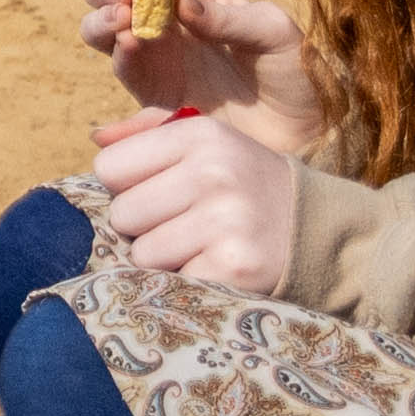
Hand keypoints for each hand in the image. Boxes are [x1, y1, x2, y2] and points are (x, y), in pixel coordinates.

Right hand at [72, 0, 334, 157]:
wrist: (303, 133)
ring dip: (101, 17)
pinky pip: (122, 67)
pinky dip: (118, 53)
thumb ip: (226, 16)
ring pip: (101, 27)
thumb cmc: (296, 73)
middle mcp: (169, 19)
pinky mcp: (153, 94)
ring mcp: (157, 56)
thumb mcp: (273, 32)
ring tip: (124, 19)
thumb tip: (178, 1)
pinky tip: (133, 44)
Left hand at [83, 104, 306, 293]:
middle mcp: (213, 173)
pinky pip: (173, 283)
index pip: (109, 168)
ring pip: (142, 254)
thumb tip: (95, 139)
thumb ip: (146, 132)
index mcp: (199, 134)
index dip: (126, 186)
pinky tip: (217, 265)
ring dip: (165, 259)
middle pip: (122, 214)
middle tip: (183, 223)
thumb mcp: (207, 141)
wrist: (319, 229)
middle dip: (144, 226)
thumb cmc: (245, 182)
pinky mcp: (234, 267)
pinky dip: (189, 281)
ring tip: (200, 245)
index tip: (158, 191)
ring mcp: (225, 221)